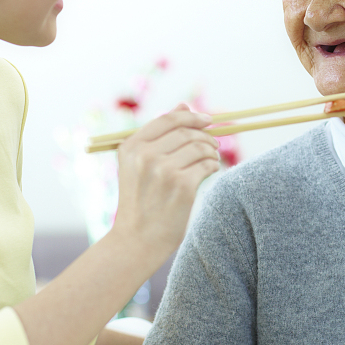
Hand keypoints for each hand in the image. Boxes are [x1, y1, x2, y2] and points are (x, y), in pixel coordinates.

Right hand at [111, 104, 220, 252]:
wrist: (136, 240)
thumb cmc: (141, 201)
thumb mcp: (139, 165)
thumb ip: (159, 135)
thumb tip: (184, 104)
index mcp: (131, 147)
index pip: (168, 118)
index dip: (192, 116)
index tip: (207, 120)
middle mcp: (145, 155)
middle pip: (187, 132)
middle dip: (205, 135)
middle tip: (213, 144)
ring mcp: (164, 170)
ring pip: (200, 147)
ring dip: (211, 151)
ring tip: (211, 159)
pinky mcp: (182, 186)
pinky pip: (207, 164)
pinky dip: (213, 165)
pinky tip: (210, 171)